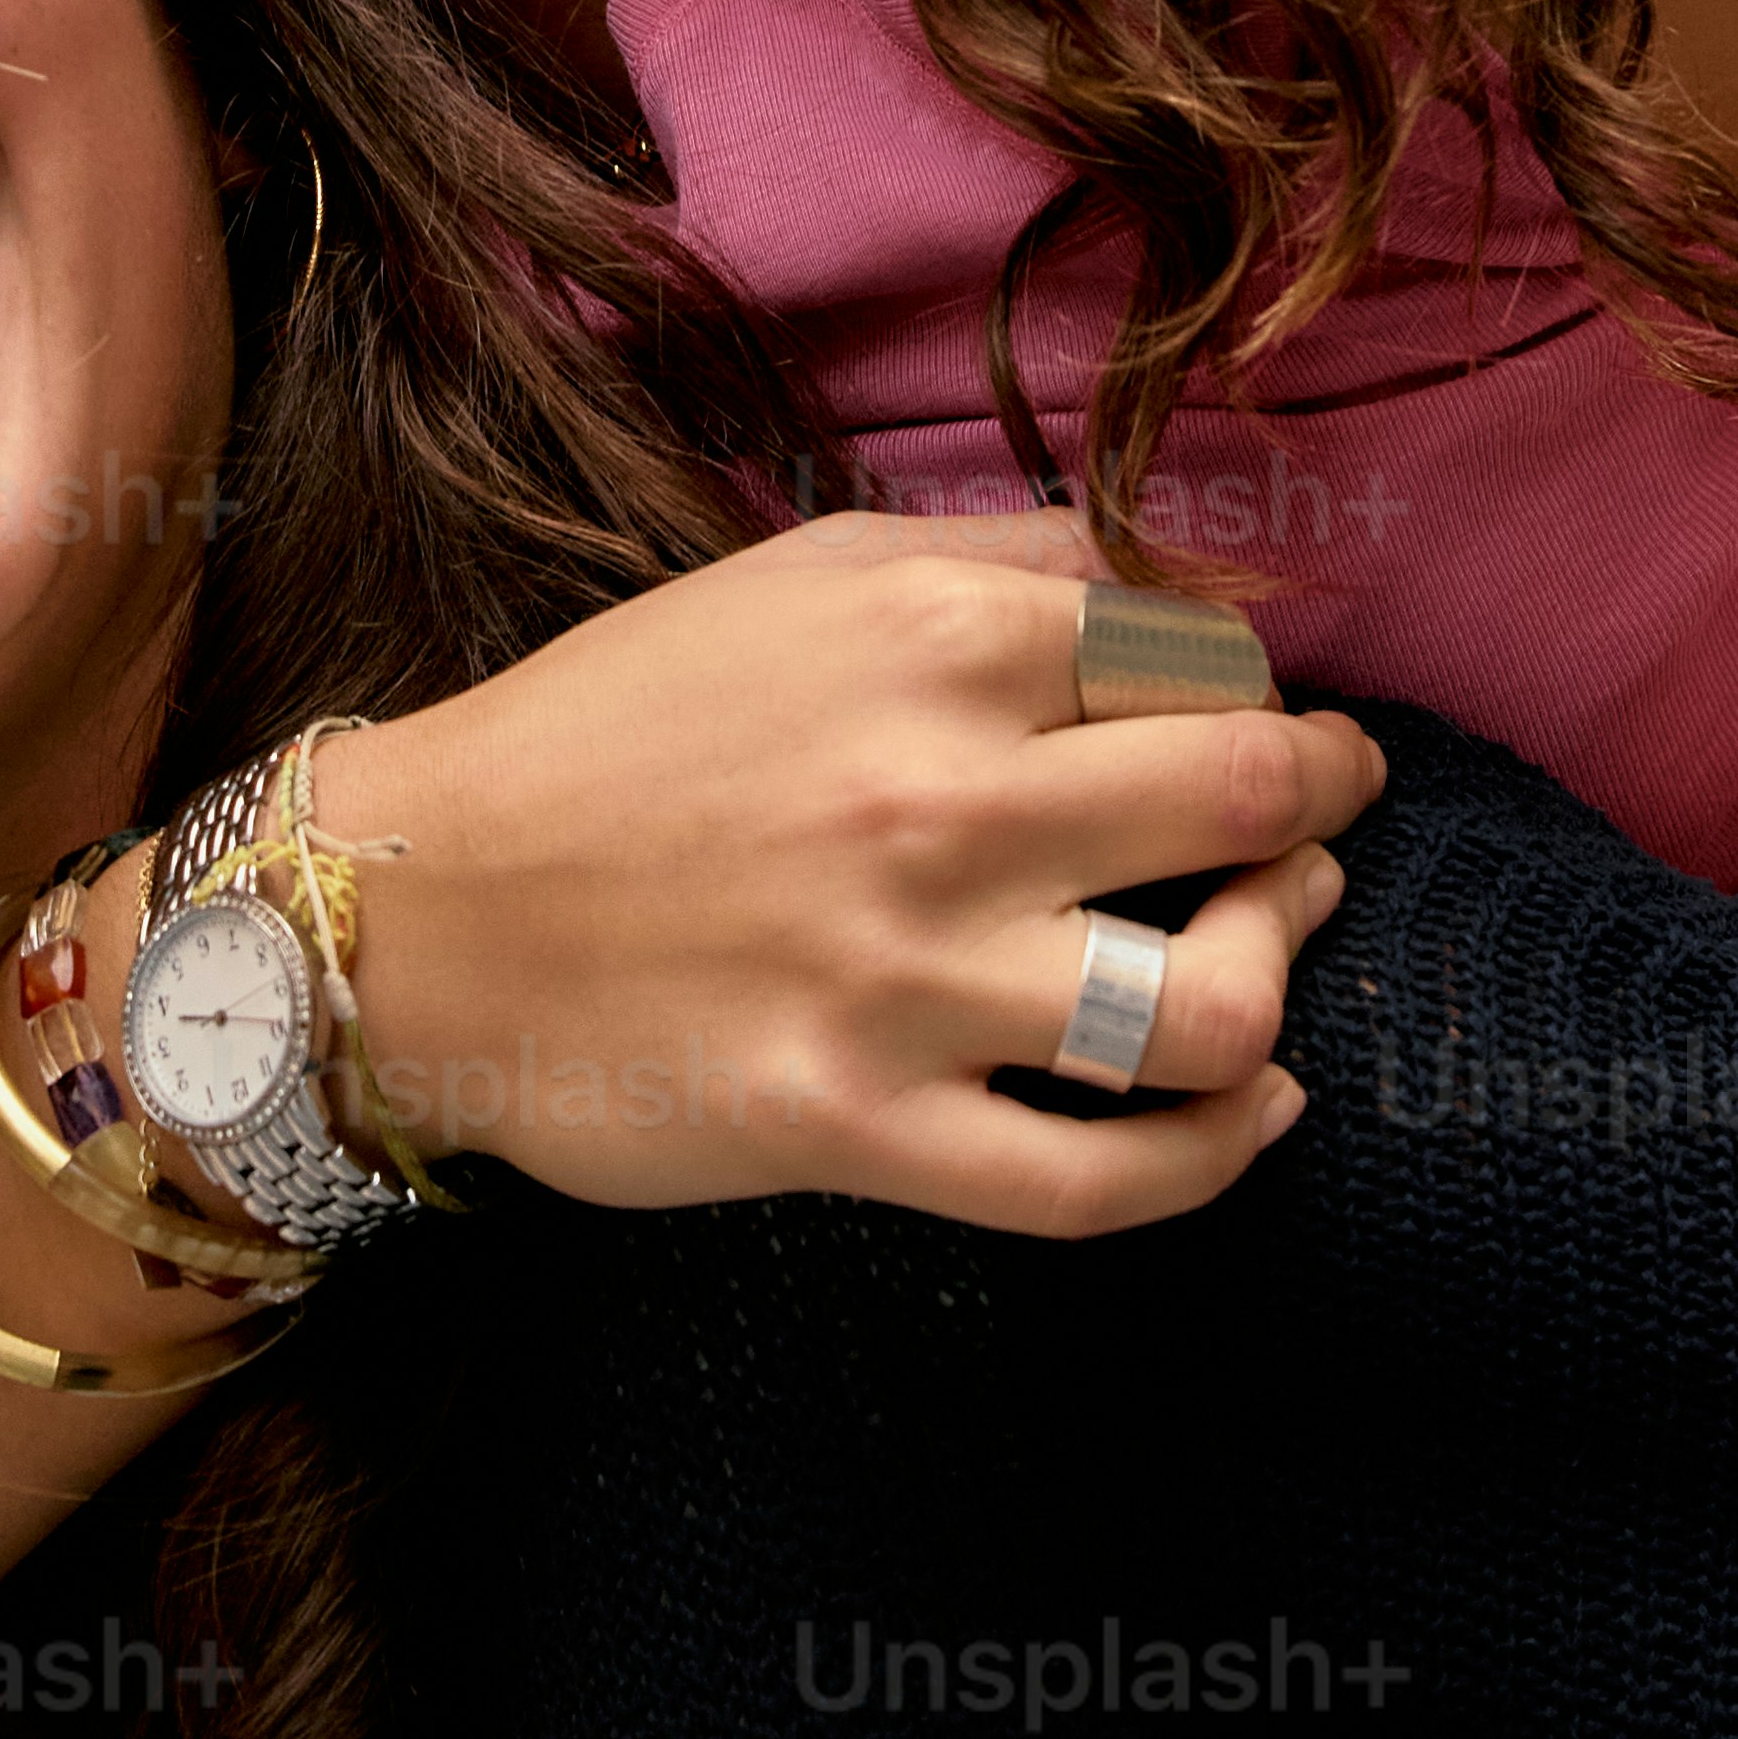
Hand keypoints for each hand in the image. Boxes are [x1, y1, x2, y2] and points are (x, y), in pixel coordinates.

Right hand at [324, 512, 1378, 1236]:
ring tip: (1274, 939)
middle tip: (1319, 809)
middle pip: (1254, 799)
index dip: (1257, 679)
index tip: (1249, 707)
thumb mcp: (800, 576)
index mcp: (931, 638)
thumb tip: (1194, 574)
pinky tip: (1253, 1114)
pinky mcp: (863, 1127)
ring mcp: (908, 980)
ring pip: (1216, 1006)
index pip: (1204, 648)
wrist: (413, 911)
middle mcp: (941, 798)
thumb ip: (1003, 557)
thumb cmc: (613, 730)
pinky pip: (1105, 1181)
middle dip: (1324, 799)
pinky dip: (1218, 1157)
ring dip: (1285, 967)